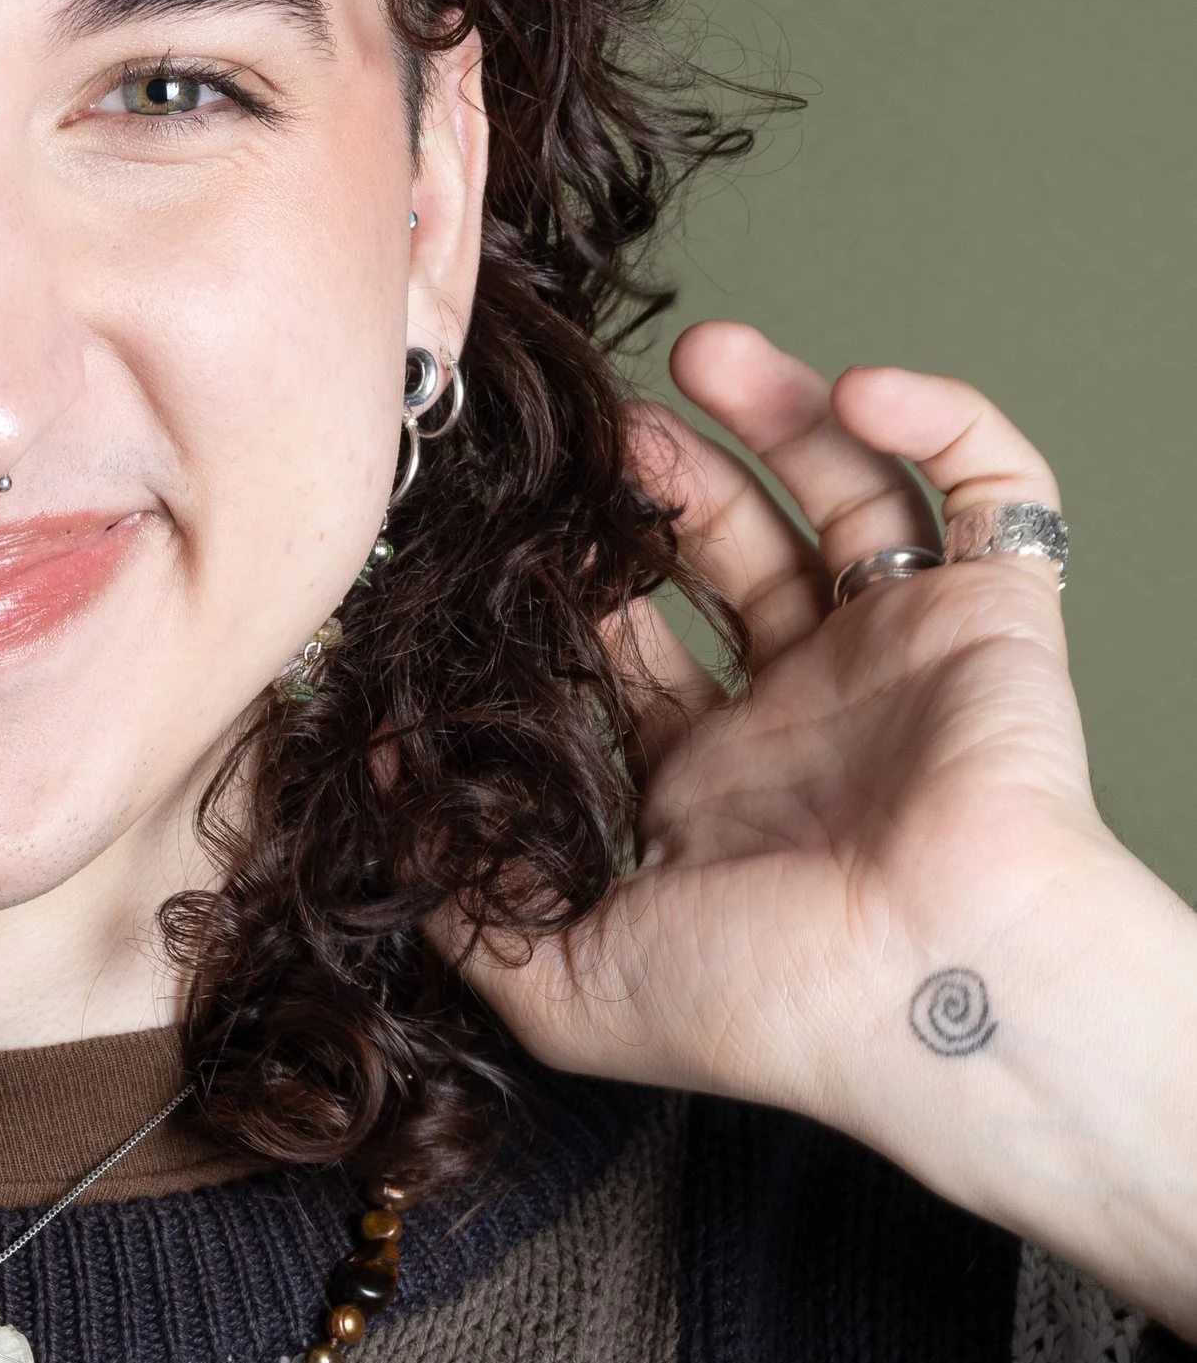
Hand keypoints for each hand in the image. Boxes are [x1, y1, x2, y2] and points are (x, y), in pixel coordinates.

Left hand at [460, 322, 1196, 1334]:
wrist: (928, 991)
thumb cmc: (765, 1005)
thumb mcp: (556, 979)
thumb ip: (455, 887)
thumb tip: (370, 779)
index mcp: (702, 784)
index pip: (622, 642)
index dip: (568, 573)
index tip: (509, 517)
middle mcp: (799, 711)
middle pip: (723, 545)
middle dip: (660, 473)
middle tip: (605, 422)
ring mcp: (897, 656)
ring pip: (840, 491)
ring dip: (774, 412)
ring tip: (706, 357)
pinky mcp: (993, 614)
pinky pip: (987, 487)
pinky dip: (935, 416)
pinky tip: (859, 390)